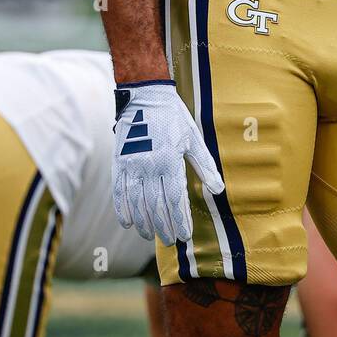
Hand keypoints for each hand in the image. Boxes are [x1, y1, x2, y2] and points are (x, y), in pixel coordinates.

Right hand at [112, 81, 224, 245]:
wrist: (145, 96)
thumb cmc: (174, 117)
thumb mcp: (194, 139)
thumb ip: (205, 166)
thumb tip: (218, 189)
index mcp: (170, 160)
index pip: (175, 199)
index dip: (180, 219)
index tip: (185, 236)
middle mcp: (149, 166)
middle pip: (156, 205)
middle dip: (164, 226)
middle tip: (170, 240)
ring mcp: (132, 165)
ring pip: (136, 202)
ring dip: (144, 222)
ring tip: (151, 236)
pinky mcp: (119, 162)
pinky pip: (118, 191)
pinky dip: (122, 209)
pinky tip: (128, 223)